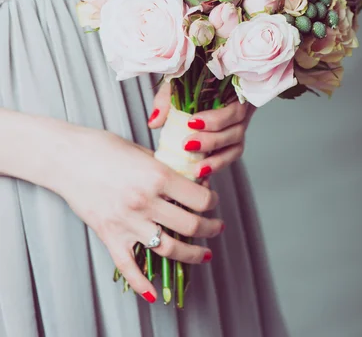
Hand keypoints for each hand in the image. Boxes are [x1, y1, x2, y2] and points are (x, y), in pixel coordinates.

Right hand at [55, 126, 222, 302]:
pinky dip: (142, 283)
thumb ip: (164, 167)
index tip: (213, 201)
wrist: (66, 157)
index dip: (212, 201)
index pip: (199, 198)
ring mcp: (127, 222)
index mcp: (157, 176)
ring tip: (203, 253)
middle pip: (190, 225)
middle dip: (210, 228)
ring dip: (192, 254)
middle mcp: (145, 201)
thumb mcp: (141, 150)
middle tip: (215, 227)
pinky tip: (153, 293)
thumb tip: (187, 179)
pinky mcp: (109, 235)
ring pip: (169, 248)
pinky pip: (129, 266)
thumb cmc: (102, 147)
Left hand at [149, 83, 254, 178]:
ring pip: (236, 148)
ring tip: (197, 169)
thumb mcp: (177, 83)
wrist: (196, 88)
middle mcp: (241, 111)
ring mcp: (238, 128)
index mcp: (234, 92)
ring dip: (217, 160)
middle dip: (213, 141)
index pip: (234, 107)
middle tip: (187, 145)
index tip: (191, 122)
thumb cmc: (190, 81)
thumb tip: (154, 122)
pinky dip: (216, 166)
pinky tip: (201, 174)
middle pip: (237, 130)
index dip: (216, 119)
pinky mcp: (231, 143)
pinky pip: (229, 157)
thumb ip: (166, 99)